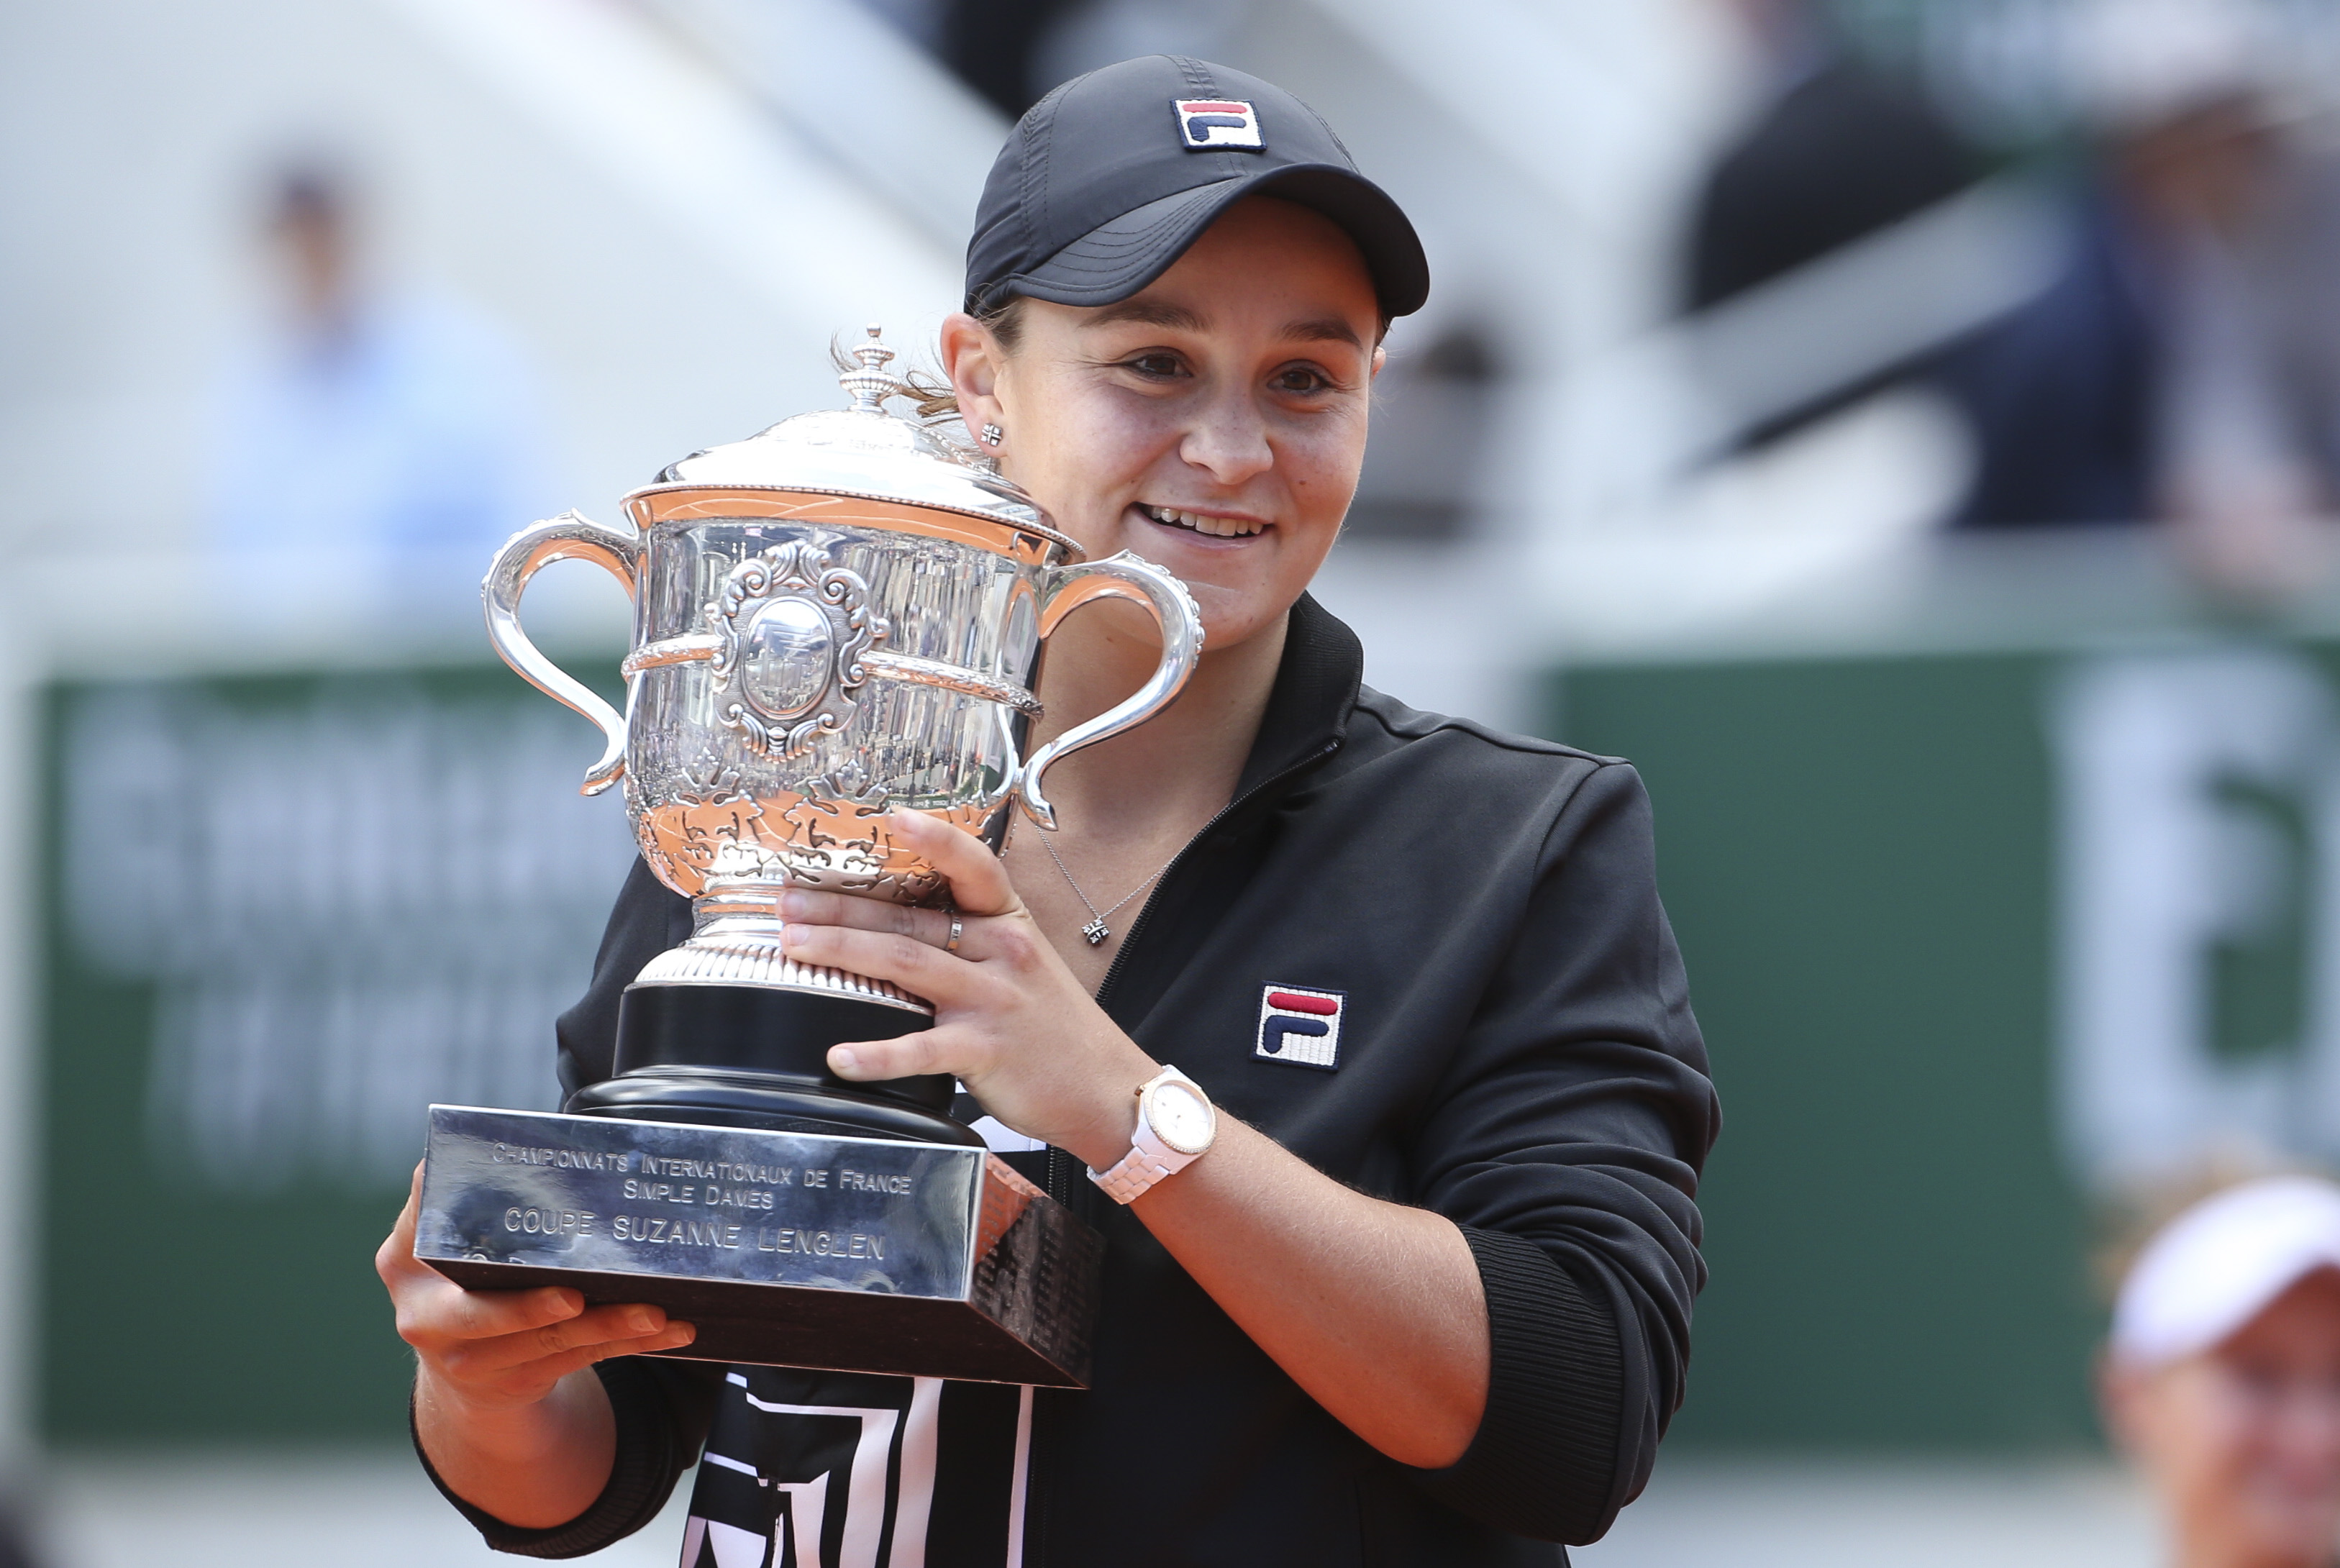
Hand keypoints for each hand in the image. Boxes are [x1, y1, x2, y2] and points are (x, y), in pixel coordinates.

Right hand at [376, 1162, 695, 1412]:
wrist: (460, 1359)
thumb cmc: (468, 1271)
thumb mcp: (454, 1233)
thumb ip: (474, 1195)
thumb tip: (513, 1133)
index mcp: (407, 1263)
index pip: (429, 1236)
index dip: (462, 1231)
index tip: (504, 1227)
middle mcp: (427, 1319)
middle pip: (481, 1317)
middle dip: (530, 1309)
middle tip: (574, 1299)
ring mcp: (470, 1360)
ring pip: (546, 1343)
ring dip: (605, 1326)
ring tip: (652, 1312)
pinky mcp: (516, 1381)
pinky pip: (580, 1359)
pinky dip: (627, 1343)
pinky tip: (670, 1330)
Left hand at [777, 810, 1156, 1168]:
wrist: (1105, 1087)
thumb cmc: (1055, 1025)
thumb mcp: (1023, 963)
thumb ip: (971, 939)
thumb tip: (898, 921)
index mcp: (1009, 923)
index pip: (973, 866)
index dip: (934, 839)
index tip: (891, 817)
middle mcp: (1002, 951)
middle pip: (912, 919)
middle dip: (842, 906)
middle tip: (788, 901)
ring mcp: (992, 1000)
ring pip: (907, 965)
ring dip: (843, 952)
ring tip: (793, 947)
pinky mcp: (985, 1051)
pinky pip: (921, 1049)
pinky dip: (876, 1055)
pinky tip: (839, 1058)